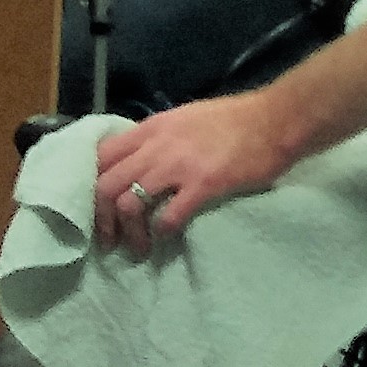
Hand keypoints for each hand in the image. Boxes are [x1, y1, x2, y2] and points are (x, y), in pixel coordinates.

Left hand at [89, 93, 297, 258]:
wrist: (276, 119)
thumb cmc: (235, 119)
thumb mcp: (185, 118)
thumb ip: (158, 139)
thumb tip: (139, 162)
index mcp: (152, 128)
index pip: (100, 157)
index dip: (90, 186)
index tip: (97, 208)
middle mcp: (157, 146)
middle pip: (106, 186)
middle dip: (101, 219)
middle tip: (110, 240)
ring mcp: (179, 166)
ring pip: (129, 204)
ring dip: (129, 233)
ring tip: (138, 248)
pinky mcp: (203, 185)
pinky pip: (168, 216)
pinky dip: (161, 232)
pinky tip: (167, 238)